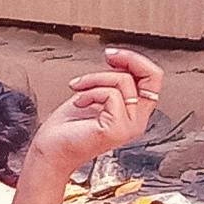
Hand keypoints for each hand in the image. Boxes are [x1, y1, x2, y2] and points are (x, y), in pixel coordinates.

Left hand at [25, 49, 164, 177]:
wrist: (50, 149)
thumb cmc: (66, 127)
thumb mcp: (96, 94)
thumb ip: (114, 81)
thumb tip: (121, 61)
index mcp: (134, 112)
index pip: (153, 79)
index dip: (136, 60)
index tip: (113, 55)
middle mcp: (137, 121)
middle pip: (153, 77)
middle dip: (129, 59)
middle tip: (108, 56)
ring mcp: (129, 126)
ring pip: (124, 82)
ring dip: (95, 79)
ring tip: (79, 90)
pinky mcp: (117, 129)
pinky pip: (111, 94)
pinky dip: (90, 92)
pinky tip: (79, 102)